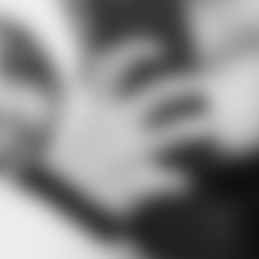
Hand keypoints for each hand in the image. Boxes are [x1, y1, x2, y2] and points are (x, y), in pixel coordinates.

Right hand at [42, 38, 210, 217]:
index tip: (158, 50)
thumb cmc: (48, 169)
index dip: (138, 50)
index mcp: (88, 103)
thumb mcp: (52, 132)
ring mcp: (131, 150)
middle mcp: (115, 120)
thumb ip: (69, 114)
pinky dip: (181, 182)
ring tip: (210, 128)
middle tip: (198, 88)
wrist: (52, 208)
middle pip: (160, 93)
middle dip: (183, 87)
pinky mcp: (141, 180)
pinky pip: (173, 180)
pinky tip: (187, 183)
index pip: (116, 63)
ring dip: (197, 128)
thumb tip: (83, 103)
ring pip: (178, 131)